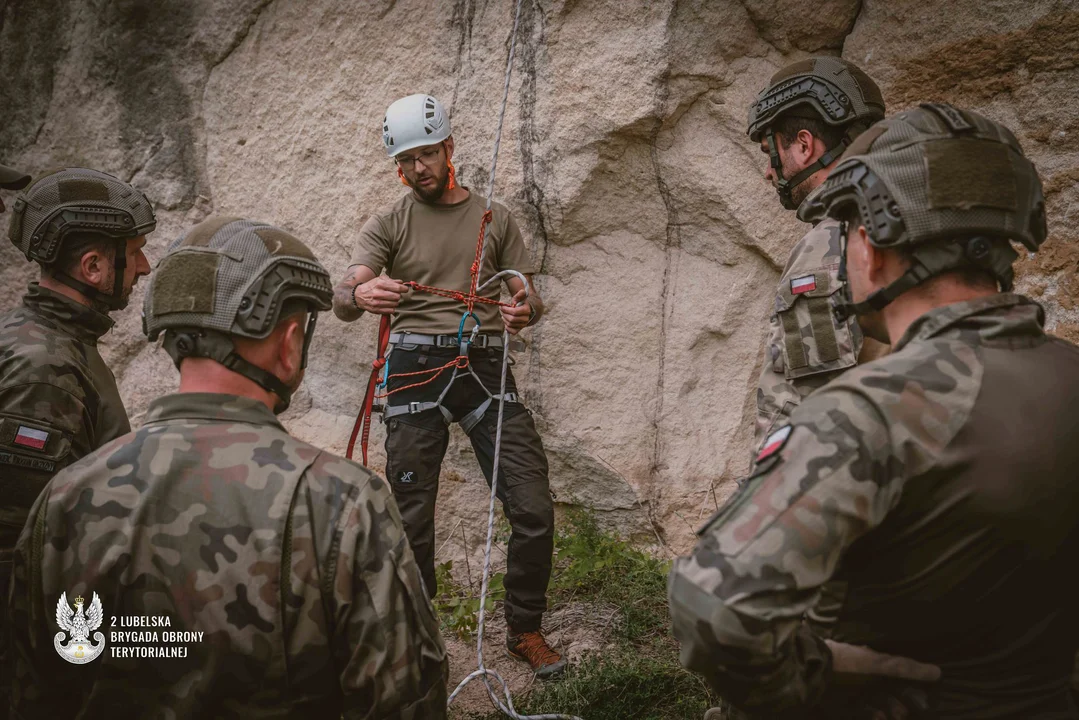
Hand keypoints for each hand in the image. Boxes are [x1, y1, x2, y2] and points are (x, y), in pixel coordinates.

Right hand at [352, 276, 408, 314]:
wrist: (358, 295)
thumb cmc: (372, 286)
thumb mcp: (380, 279)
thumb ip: (391, 280)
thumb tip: (401, 282)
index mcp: (380, 283)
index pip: (398, 288)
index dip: (404, 289)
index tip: (405, 289)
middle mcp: (378, 293)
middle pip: (397, 296)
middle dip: (398, 295)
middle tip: (396, 295)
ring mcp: (376, 302)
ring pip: (395, 304)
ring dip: (395, 302)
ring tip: (392, 300)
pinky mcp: (376, 310)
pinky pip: (390, 311)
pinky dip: (392, 308)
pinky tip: (389, 305)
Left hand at [500, 288, 530, 334]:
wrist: (525, 312)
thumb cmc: (521, 303)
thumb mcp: (520, 298)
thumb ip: (520, 294)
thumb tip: (522, 291)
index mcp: (526, 310)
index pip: (514, 312)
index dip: (506, 309)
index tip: (502, 306)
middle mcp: (526, 319)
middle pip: (511, 319)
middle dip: (504, 314)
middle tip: (502, 310)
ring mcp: (523, 325)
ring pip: (510, 325)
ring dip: (505, 319)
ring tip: (504, 315)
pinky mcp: (519, 330)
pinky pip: (512, 332)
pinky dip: (507, 327)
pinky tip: (506, 321)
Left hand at [820, 642, 938, 719]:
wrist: (813, 669)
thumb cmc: (848, 661)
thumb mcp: (878, 663)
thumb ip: (905, 667)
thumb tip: (938, 672)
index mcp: (876, 667)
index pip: (900, 681)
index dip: (911, 692)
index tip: (921, 702)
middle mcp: (868, 680)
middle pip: (891, 696)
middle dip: (900, 706)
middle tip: (903, 712)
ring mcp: (856, 693)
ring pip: (880, 707)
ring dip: (890, 712)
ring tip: (894, 715)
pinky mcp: (846, 706)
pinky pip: (865, 714)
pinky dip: (874, 716)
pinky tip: (878, 717)